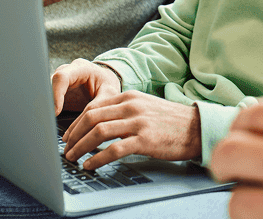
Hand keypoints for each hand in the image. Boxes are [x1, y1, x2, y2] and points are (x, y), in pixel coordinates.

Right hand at [51, 59, 121, 115]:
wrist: (104, 82)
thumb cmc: (107, 86)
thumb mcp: (109, 94)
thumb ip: (98, 105)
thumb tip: (87, 122)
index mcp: (80, 68)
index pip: (61, 77)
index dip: (56, 95)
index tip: (56, 112)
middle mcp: (66, 71)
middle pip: (49, 84)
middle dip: (47, 103)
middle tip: (48, 120)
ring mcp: (58, 80)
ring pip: (45, 92)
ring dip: (45, 107)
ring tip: (48, 122)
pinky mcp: (55, 90)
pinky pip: (47, 100)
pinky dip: (47, 110)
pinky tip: (49, 121)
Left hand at [62, 90, 201, 168]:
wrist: (197, 128)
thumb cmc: (170, 121)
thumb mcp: (145, 106)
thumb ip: (124, 110)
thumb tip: (100, 123)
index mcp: (129, 97)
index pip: (93, 107)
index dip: (76, 122)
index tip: (69, 135)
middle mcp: (131, 107)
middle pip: (92, 118)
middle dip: (74, 135)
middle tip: (66, 148)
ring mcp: (138, 122)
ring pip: (99, 132)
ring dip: (81, 146)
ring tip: (73, 157)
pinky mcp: (145, 140)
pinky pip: (114, 149)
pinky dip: (97, 158)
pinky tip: (90, 165)